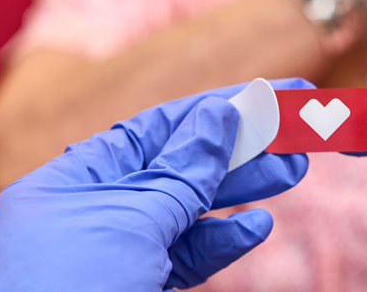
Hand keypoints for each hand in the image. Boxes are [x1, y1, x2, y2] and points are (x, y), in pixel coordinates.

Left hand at [0, 79, 311, 290]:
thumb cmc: (71, 286)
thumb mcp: (134, 219)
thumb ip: (183, 169)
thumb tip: (219, 114)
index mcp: (76, 181)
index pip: (157, 129)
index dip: (216, 109)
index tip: (268, 95)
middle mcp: (98, 210)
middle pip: (183, 167)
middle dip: (242, 150)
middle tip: (296, 132)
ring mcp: (123, 252)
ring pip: (195, 211)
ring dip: (245, 190)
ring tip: (294, 169)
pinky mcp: (144, 285)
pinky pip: (193, 255)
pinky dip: (227, 241)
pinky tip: (259, 226)